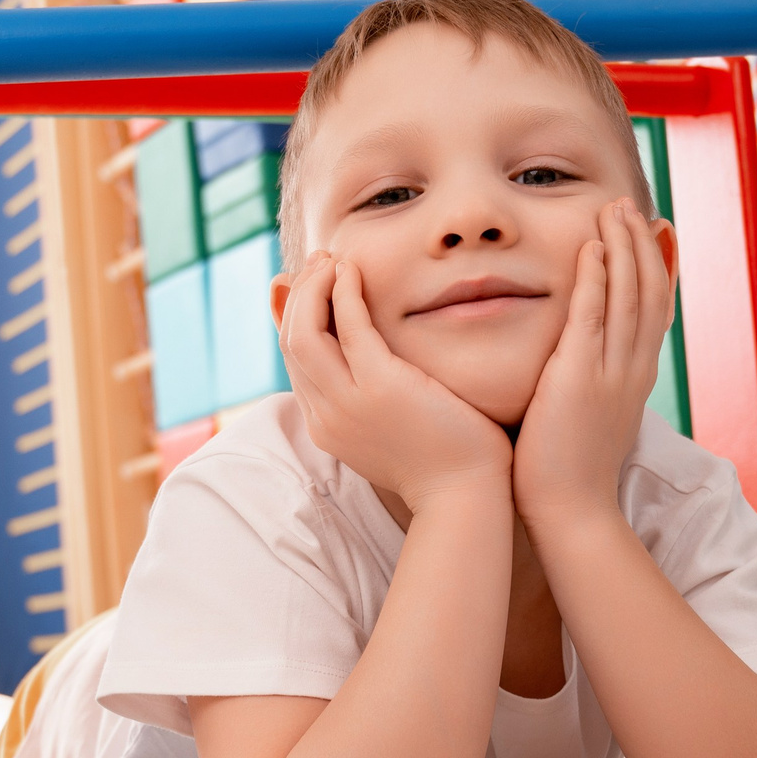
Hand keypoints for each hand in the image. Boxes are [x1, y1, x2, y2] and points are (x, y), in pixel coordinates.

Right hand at [278, 252, 512, 510]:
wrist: (466, 496)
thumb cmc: (443, 460)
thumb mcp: (391, 426)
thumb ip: (370, 394)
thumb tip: (363, 362)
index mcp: (326, 426)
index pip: (293, 360)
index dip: (294, 314)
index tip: (312, 284)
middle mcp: (326, 416)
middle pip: (290, 341)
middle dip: (298, 294)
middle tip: (320, 262)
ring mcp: (348, 403)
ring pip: (303, 332)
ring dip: (313, 287)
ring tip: (333, 261)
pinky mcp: (380, 388)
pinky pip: (348, 327)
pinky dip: (343, 293)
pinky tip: (353, 272)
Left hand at [512, 199, 675, 531]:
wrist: (571, 513)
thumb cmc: (567, 475)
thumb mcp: (587, 421)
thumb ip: (586, 388)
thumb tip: (575, 371)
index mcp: (635, 379)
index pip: (655, 311)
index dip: (658, 268)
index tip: (655, 232)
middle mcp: (633, 370)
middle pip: (650, 292)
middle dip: (642, 245)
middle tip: (631, 206)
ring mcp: (612, 373)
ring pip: (629, 295)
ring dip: (623, 247)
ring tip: (613, 209)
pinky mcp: (580, 377)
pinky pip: (593, 316)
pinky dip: (597, 278)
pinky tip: (592, 248)